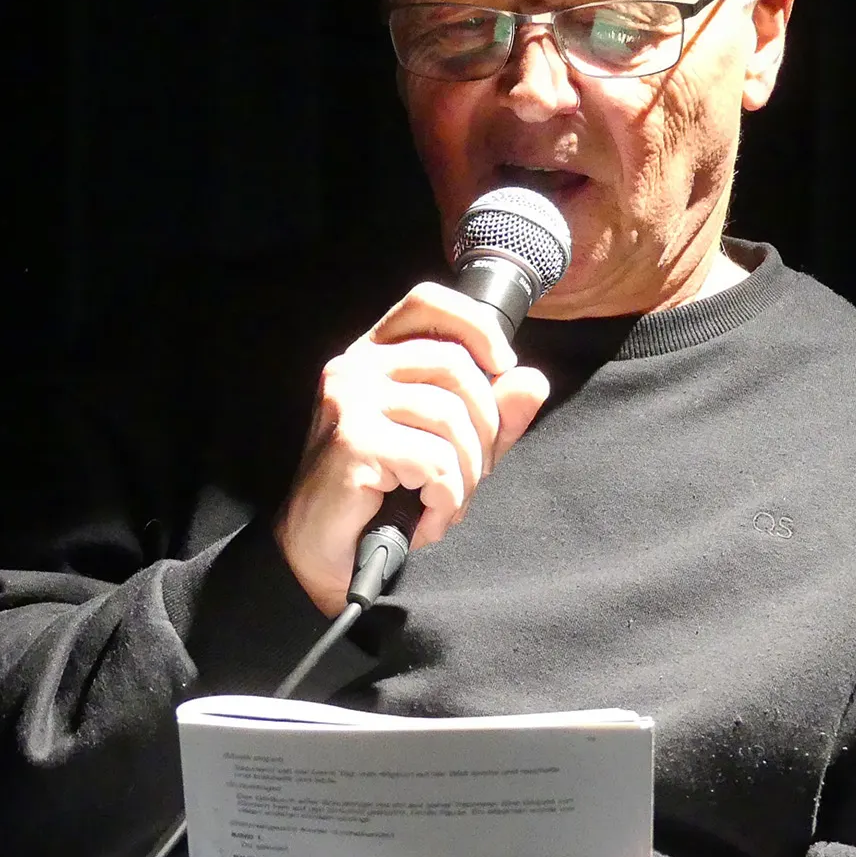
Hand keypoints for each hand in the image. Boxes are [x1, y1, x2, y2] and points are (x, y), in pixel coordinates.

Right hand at [274, 282, 550, 614]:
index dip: (476, 324)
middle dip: (484, 428)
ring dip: (465, 475)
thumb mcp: (448, 448)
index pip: (428, 303)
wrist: (323, 553)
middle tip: (470, 474)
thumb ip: (491, 414)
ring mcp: (350, 400)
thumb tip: (532, 381)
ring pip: (450, 418)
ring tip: (444, 503)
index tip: (504, 364)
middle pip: (456, 366)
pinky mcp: (353, 441)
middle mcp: (356, 367)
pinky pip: (434, 461)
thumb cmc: (381, 498)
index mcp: (375, 356)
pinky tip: (426, 519)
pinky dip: (445, 499)